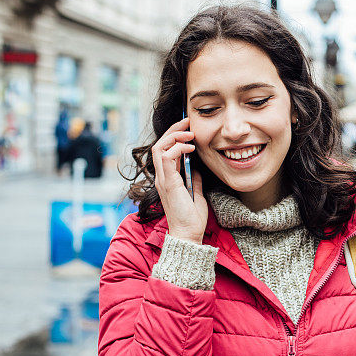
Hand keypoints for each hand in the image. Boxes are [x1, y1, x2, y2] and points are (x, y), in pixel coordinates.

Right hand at [152, 117, 207, 243]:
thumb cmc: (191, 218)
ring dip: (174, 136)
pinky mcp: (169, 183)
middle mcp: (162, 178)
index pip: (164, 151)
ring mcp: (163, 180)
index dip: (174, 137)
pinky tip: (191, 148)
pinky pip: (166, 158)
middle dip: (173, 130)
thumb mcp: (196, 193)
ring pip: (159, 148)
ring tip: (190, 133)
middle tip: (187, 122)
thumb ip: (193, 180)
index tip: (188, 128)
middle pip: (159, 145)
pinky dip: (178, 148)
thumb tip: (195, 168)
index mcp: (167, 179)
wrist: (188, 234)